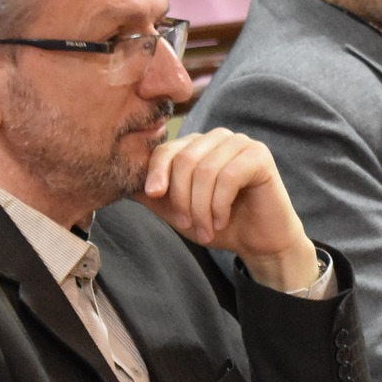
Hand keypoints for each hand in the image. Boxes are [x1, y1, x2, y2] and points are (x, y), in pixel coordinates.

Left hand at [135, 128, 319, 290]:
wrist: (258, 243)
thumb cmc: (219, 224)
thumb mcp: (177, 211)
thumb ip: (154, 196)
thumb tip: (121, 183)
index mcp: (197, 146)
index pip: (166, 149)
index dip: (156, 173)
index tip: (154, 197)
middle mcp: (218, 138)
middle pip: (184, 160)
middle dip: (182, 198)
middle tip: (188, 225)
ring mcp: (241, 143)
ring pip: (205, 170)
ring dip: (202, 207)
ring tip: (206, 230)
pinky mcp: (260, 156)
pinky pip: (229, 176)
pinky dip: (220, 204)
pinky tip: (222, 220)